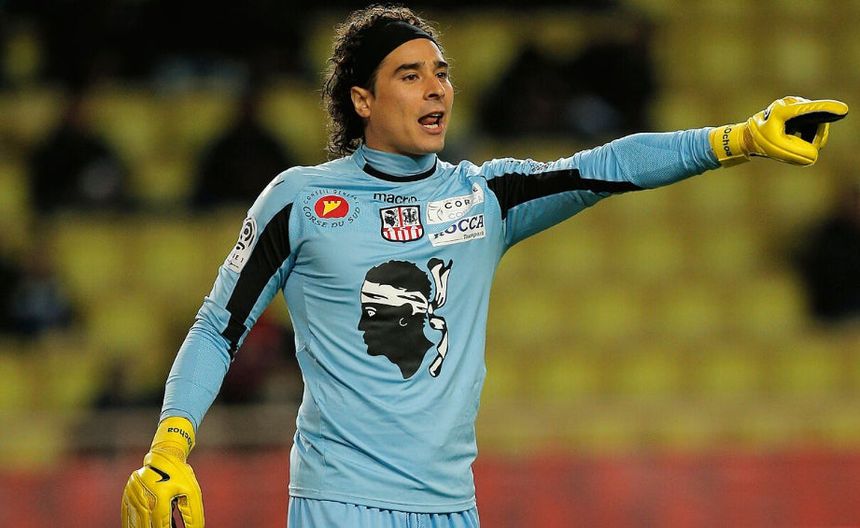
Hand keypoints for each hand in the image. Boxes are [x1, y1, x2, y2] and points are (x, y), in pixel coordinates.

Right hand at [122, 417, 203, 527]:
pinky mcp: (127, 495)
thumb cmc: (180, 475)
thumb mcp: (192, 491)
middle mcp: (144, 496)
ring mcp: (133, 496)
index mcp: (161, 495)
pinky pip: (127, 515)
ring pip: (135, 522)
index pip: (161, 523)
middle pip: (147, 525)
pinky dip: (131, 524)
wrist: (163, 456)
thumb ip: (193, 514)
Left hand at [710, 96, 847, 165]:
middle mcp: (791, 103)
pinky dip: (809, 135)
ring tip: (796, 143)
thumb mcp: (776, 149)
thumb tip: (814, 155)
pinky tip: (797, 139)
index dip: (826, 110)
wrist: (750, 135)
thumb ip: (795, 153)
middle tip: (810, 147)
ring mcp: (796, 105)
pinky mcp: (799, 110)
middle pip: (817, 119)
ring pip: (816, 123)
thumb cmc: (761, 141)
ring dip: (811, 137)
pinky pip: (813, 124)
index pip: (807, 109)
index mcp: (783, 110)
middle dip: (816, 136)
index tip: (843, 110)